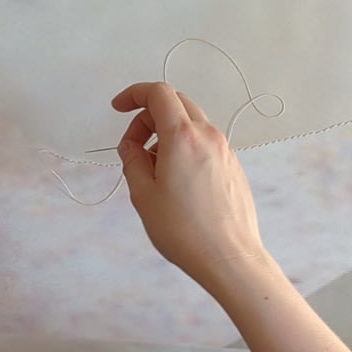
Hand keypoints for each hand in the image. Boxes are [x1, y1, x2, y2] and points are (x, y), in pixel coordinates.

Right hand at [111, 81, 270, 291]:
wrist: (228, 257)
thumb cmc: (185, 231)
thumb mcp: (143, 194)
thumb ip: (132, 161)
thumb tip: (131, 147)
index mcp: (182, 138)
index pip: (159, 94)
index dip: (134, 94)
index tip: (119, 107)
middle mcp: (208, 137)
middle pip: (176, 103)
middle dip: (148, 116)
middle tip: (133, 145)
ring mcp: (225, 151)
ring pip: (191, 123)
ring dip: (166, 133)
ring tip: (152, 169)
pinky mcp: (233, 166)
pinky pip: (204, 142)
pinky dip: (184, 146)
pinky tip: (174, 179)